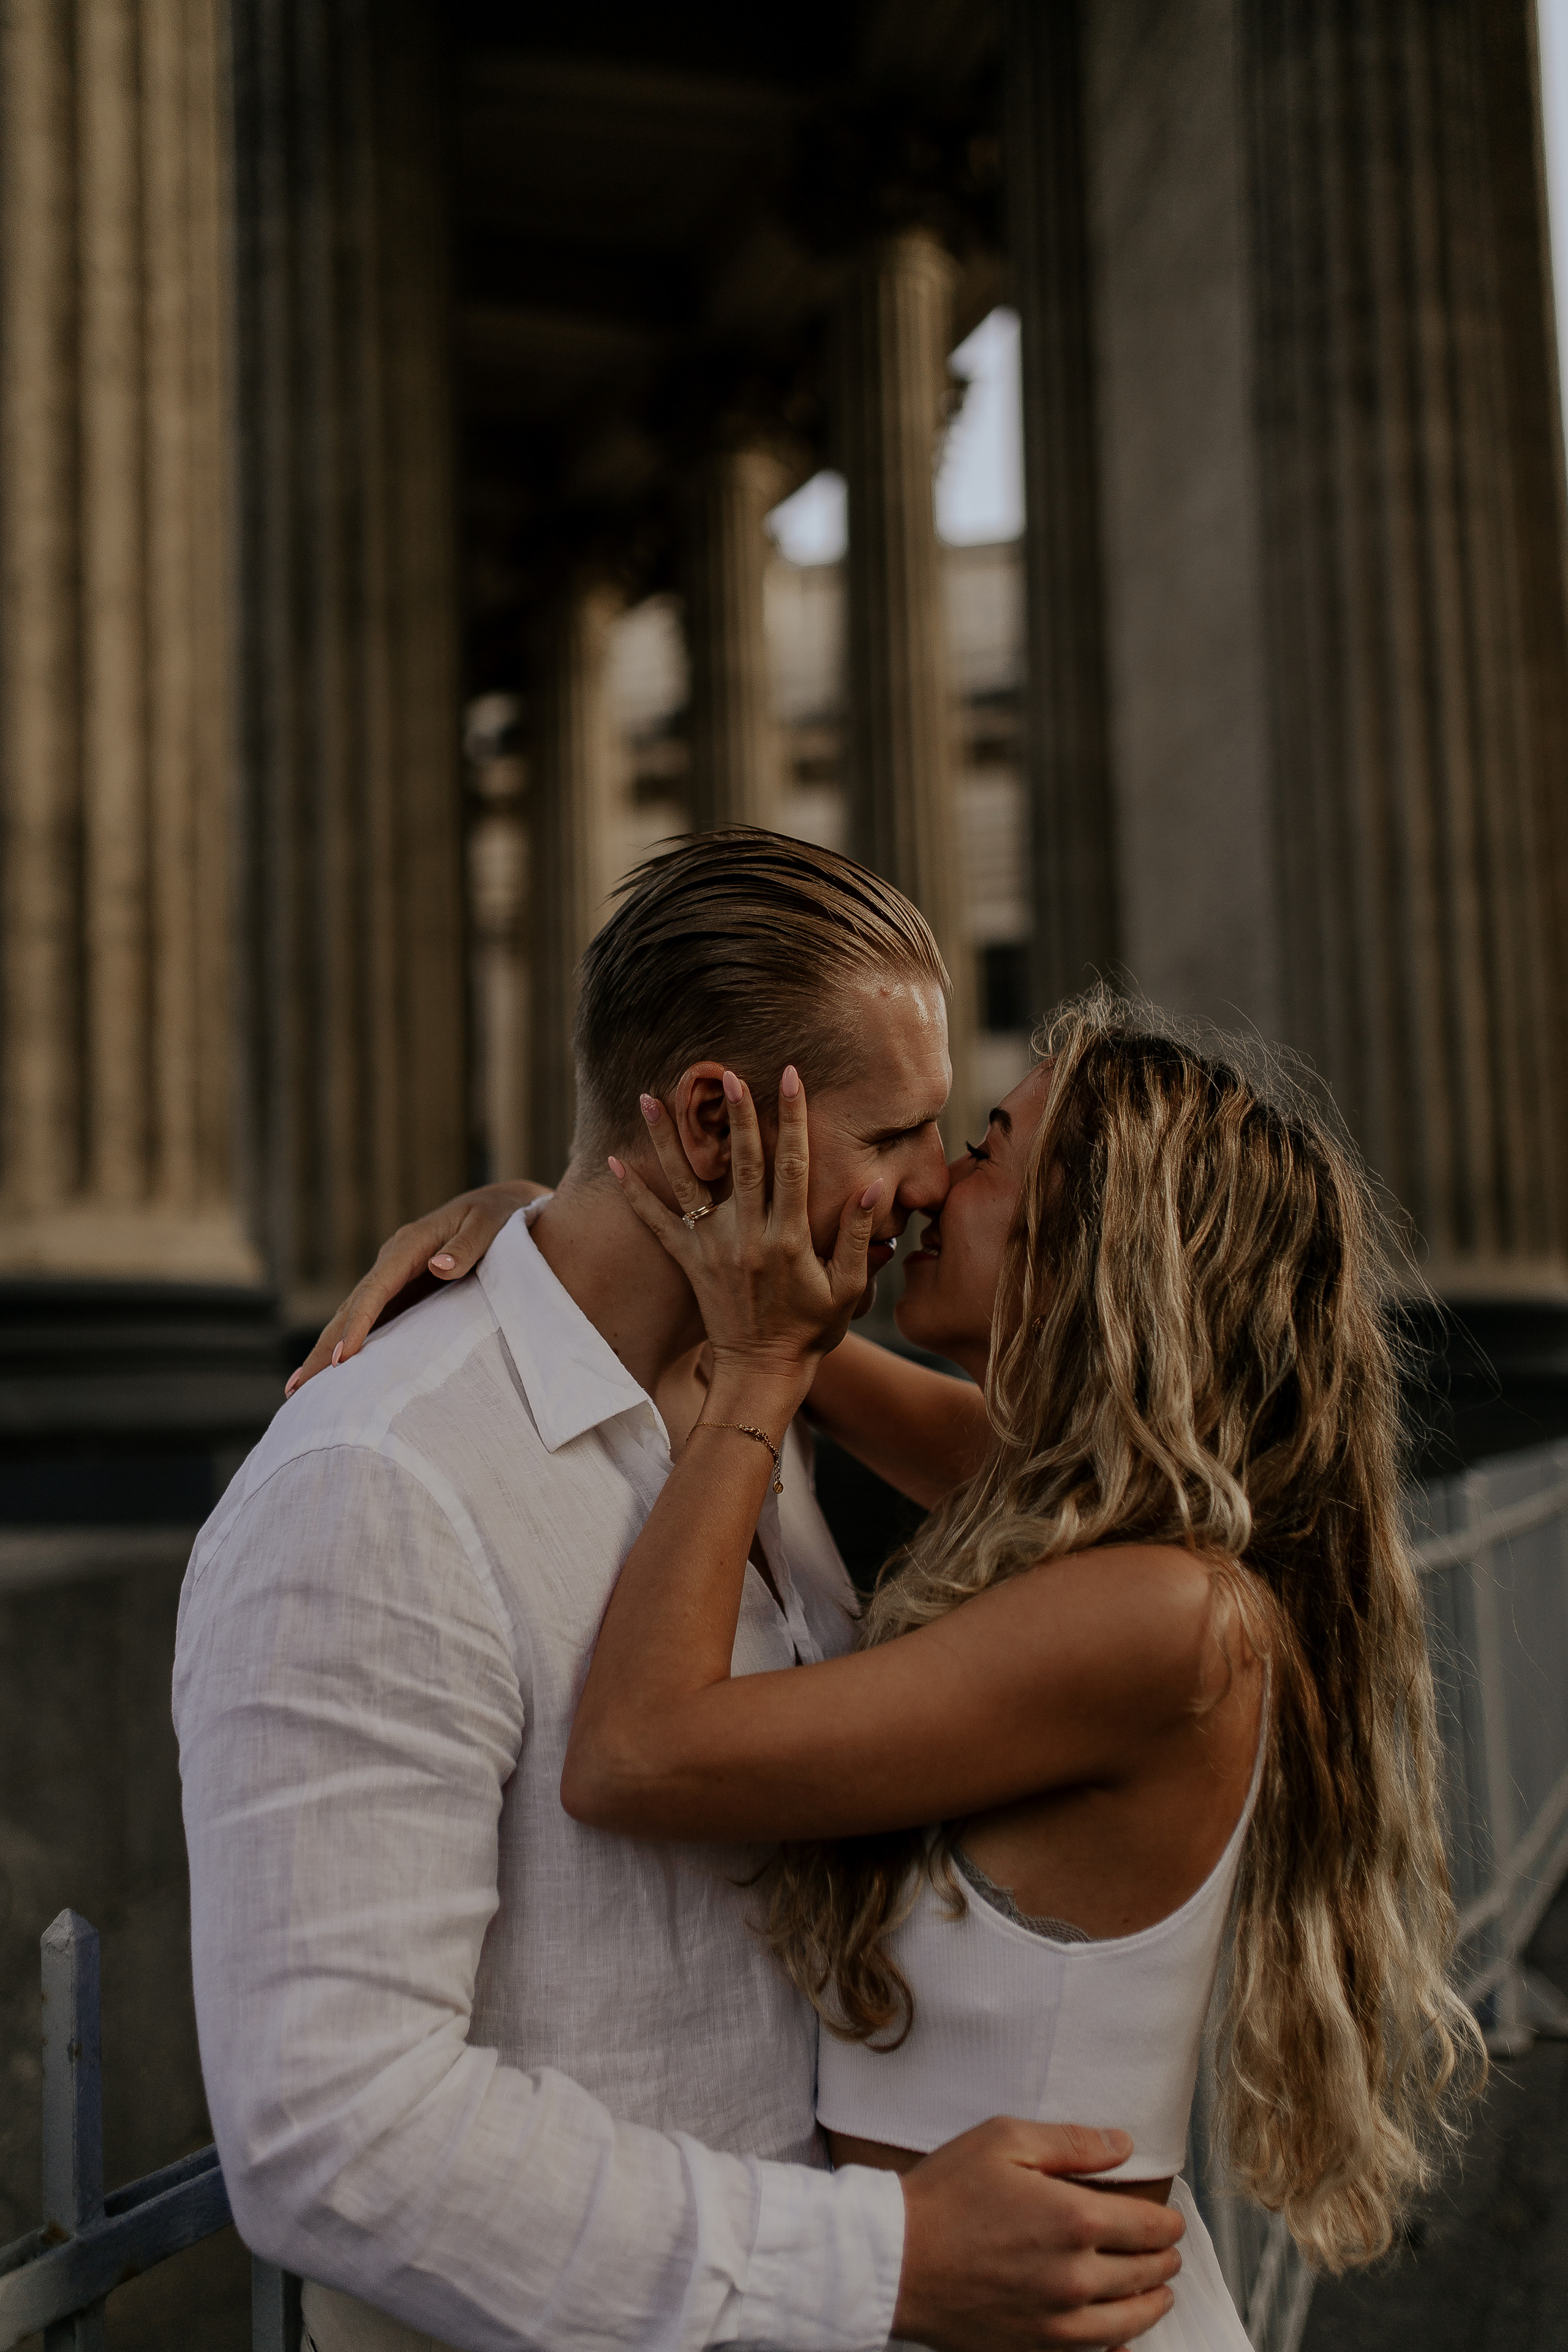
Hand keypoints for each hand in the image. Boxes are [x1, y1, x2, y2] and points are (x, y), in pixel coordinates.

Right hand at [283, 1180, 547, 1394]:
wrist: (504, 1206)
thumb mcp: (490, 1226)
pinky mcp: (402, 1286)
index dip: (356, 1325)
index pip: (375, 1291)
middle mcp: (393, 1258)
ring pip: (353, 1313)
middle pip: (351, 1306)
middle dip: (325, 1347)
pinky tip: (336, 1368)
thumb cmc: (500, 1218)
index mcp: (410, 1245)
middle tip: (297, 1388)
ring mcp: (395, 1272)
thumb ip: (467, 1246)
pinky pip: (370, 1316)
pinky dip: (349, 1340)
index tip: (342, 1360)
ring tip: (301, 1388)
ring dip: (328, 1348)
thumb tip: (438, 1266)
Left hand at [612, 1066, 881, 1409]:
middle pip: (742, 1163)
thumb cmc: (812, 1329)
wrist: (761, 1372)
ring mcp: (713, 1247)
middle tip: (727, 1072)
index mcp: (788, 1238)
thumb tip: (871, 1186)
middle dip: (737, 1115)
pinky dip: (634, 1193)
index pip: (793, 1165)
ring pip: (689, 1182)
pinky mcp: (688, 1261)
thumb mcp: (847, 1287)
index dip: (793, 1119)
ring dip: (669, 1138)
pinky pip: (656, 1222)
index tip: (791, 1077)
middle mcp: (747, 1236)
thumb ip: (856, 1235)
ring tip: (650, 1096)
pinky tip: (615, 1161)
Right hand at [894, 2121, 1183, 2350]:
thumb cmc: (945, 2194)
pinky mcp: (1035, 2347)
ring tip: (1160, 2292)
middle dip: (1164, 2259)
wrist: (895, 2258)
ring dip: (1152, 2304)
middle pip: (1145, 2273)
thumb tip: (1123, 2144)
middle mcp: (1075, 2277)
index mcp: (1074, 2219)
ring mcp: (1056, 2320)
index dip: (1168, 2222)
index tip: (1171, 2219)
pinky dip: (1117, 2343)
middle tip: (1169, 2251)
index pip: (1147, 2226)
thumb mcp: (1005, 2141)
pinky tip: (1121, 2334)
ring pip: (1129, 2320)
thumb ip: (1071, 2142)